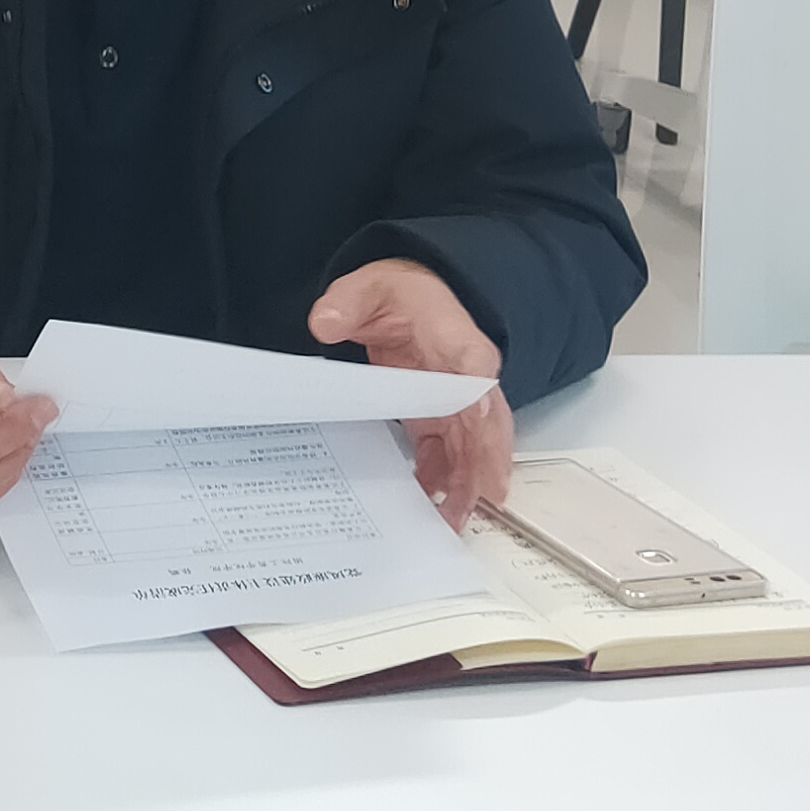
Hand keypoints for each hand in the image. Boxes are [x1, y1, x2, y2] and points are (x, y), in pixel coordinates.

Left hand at [308, 258, 512, 526]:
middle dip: (484, 462)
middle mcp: (466, 376)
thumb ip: (347, 303)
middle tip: (478, 501)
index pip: (475, 363)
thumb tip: (324, 322)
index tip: (481, 421)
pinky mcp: (438, 418)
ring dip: (468, 484)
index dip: (480, 393)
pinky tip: (430, 509)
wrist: (408, 301)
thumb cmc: (400, 295)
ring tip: (453, 523)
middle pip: (485, 422)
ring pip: (472, 447)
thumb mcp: (369, 287)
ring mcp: (454, 402)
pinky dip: (443, 482)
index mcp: (454, 338)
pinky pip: (448, 454)